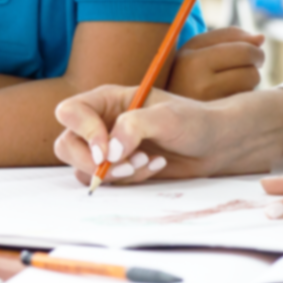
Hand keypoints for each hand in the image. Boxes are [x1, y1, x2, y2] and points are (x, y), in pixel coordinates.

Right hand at [52, 85, 229, 186]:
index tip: (106, 150)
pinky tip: (154, 167)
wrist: (215, 145)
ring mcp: (108, 148)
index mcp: (107, 100)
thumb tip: (109, 151)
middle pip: (66, 144)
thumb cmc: (194, 121)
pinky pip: (106, 182)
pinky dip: (127, 180)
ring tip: (146, 163)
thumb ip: (135, 126)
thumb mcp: (168, 117)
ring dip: (112, 173)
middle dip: (90, 161)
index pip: (70, 112)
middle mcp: (101, 122)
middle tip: (124, 167)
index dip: (82, 132)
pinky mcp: (118, 168)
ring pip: (83, 168)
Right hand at [164, 27, 264, 100]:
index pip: (242, 50)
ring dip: (249, 81)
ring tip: (232, 81)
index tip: (254, 50)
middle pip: (251, 70)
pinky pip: (244, 103)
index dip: (254, 48)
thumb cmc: (183, 71)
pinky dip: (243, 97)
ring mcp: (209, 106)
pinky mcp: (217, 122)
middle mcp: (199, 85)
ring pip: (250, 86)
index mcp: (192, 61)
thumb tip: (262, 37)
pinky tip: (229, 97)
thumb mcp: (195, 48)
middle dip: (256, 64)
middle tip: (252, 63)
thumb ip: (227, 36)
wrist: (160, 108)